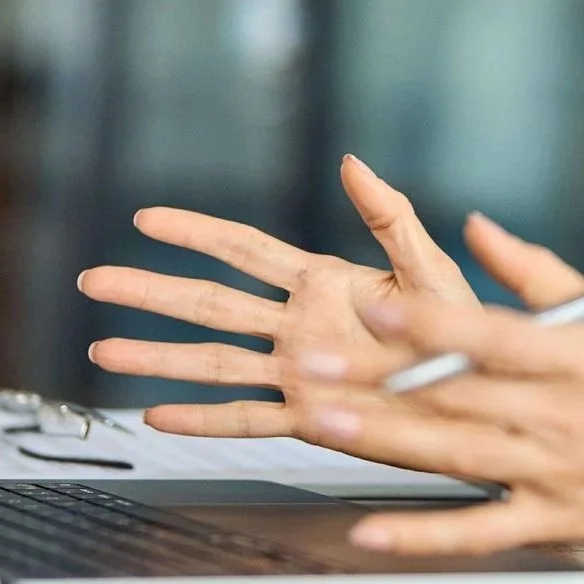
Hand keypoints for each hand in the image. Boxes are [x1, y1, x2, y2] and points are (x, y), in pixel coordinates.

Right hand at [75, 156, 583, 441]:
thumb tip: (354, 163)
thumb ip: (389, 216)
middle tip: (97, 280)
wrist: (486, 396)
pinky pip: (247, 418)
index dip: (195, 231)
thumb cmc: (465, 330)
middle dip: (150, 290)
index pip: (243, 249)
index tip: (148, 218)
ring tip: (104, 349)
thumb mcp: (430, 266)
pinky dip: (202, 420)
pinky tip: (158, 416)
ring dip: (157, 356)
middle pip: (208, 303)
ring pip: (213, 362)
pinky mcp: (311, 416)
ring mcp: (298, 371)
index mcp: (324, 281)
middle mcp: (299, 325)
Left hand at [282, 234, 583, 583]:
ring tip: (323, 422)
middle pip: (453, 393)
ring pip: (454, 453)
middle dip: (373, 376)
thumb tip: (478, 228)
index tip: (371, 299)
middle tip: (309, 361)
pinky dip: (425, 536)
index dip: (427, 318)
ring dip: (384, 439)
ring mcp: (552, 471)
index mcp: (572, 356)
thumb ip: (539, 273)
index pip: (488, 333)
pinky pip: (479, 533)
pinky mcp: (552, 520)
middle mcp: (557, 413)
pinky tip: (372, 532)